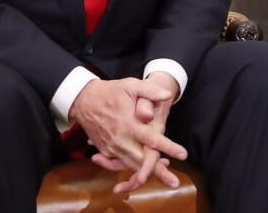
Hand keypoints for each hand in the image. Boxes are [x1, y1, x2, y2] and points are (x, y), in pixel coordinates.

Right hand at [68, 77, 186, 192]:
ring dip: (147, 174)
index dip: (168, 147)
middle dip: (159, 172)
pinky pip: (121, 164)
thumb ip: (150, 90)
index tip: (183, 154)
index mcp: (129, 124)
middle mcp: (120, 139)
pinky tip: (146, 171)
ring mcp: (112, 147)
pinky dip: (133, 169)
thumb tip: (167, 95)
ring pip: (131, 166)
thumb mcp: (131, 85)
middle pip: (142, 161)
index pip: (152, 139)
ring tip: (165, 178)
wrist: (84, 100)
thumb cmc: (110, 92)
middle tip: (174, 183)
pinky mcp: (106, 150)